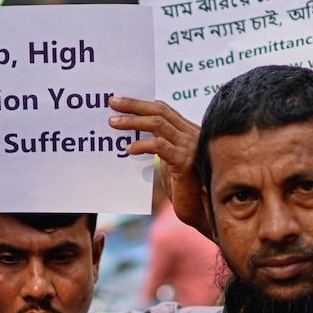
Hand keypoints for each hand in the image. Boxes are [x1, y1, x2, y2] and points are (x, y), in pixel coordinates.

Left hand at [107, 97, 206, 235]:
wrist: (200, 212)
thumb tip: (132, 136)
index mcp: (188, 132)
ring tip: (113, 123)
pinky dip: (142, 144)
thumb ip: (159, 145)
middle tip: (112, 102)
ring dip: (132, 122)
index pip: (164, 109)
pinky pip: (160, 146)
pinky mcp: (186, 163)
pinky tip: (128, 150)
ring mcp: (190, 147)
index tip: (120, 100)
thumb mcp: (169, 161)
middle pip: (160, 111)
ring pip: (158, 124)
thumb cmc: (183, 190)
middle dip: (134, 105)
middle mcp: (192, 134)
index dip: (142, 103)